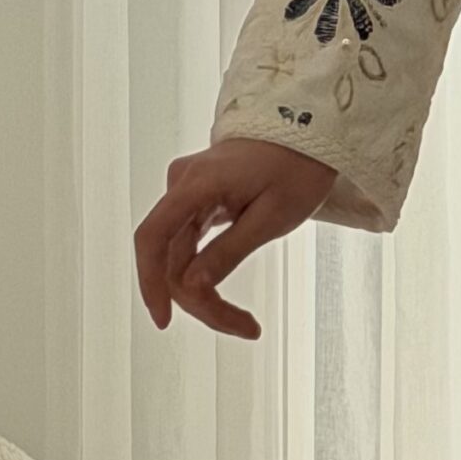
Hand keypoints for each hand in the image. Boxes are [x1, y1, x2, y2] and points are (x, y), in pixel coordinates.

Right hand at [134, 139, 338, 339]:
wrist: (310, 130)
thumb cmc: (298, 168)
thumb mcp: (272, 217)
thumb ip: (228, 252)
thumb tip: (190, 286)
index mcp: (196, 184)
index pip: (153, 238)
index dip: (150, 282)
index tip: (163, 320)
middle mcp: (182, 185)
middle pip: (172, 258)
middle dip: (201, 301)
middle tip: (246, 329)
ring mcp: (187, 192)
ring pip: (181, 258)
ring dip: (205, 295)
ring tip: (247, 324)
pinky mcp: (198, 200)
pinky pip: (190, 246)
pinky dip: (206, 275)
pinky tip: (226, 302)